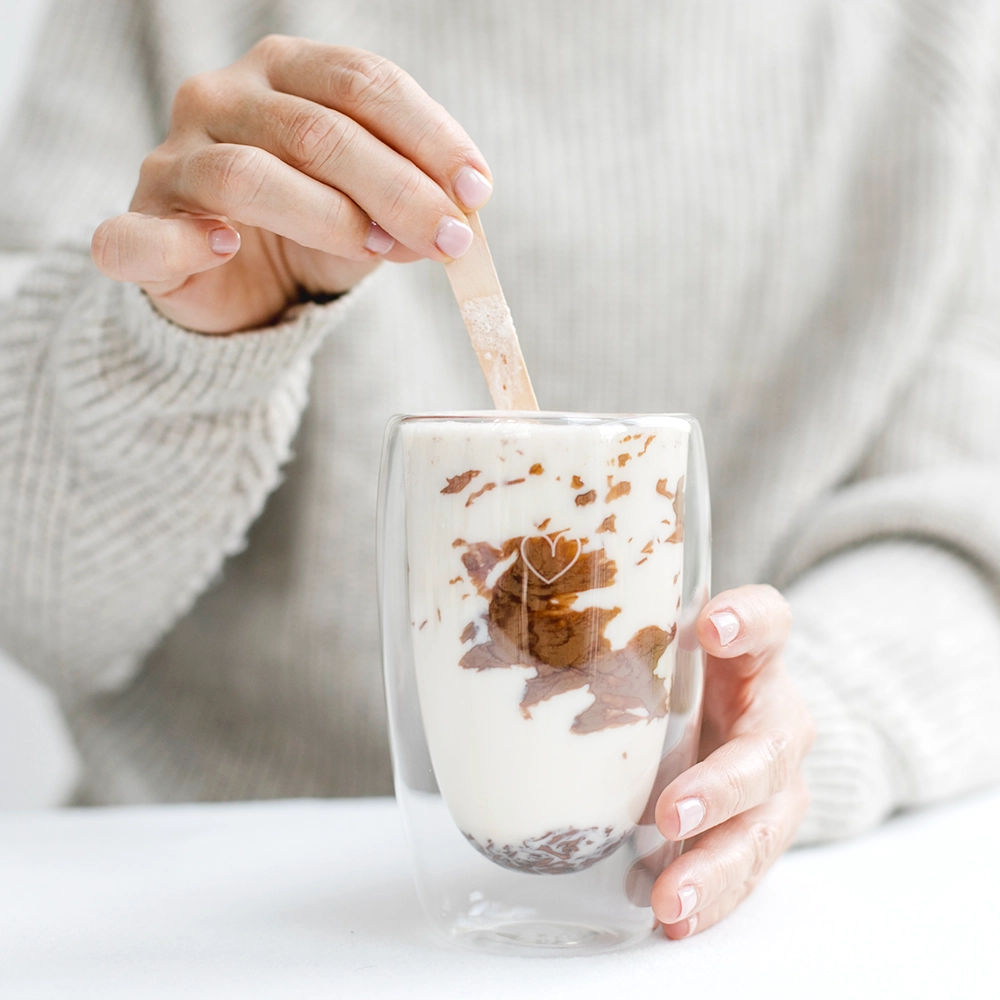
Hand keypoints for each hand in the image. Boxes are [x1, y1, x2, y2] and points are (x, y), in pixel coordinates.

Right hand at [91, 36, 492, 332]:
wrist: (236, 288)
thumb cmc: (310, 232)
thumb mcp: (370, 211)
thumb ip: (406, 205)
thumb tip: (457, 224)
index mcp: (284, 73)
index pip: (363, 83)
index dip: (429, 136)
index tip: (477, 191)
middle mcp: (221, 98)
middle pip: (318, 130)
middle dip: (398, 188)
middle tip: (450, 239)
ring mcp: (174, 159)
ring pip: (249, 176)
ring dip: (329, 219)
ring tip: (379, 252)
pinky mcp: (141, 223)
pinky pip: (147, 233)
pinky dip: (190, 243)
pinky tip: (231, 249)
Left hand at [650, 585, 814, 937]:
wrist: (736, 710)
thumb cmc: (681, 670)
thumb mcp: (660, 643)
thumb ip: (615, 635)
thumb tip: (502, 644)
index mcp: (753, 654)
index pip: (767, 621)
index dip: (745, 621)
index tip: (709, 628)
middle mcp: (775, 714)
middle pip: (768, 748)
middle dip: (721, 787)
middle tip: (670, 813)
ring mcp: (777, 779)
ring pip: (762, 826)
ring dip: (715, 867)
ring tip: (668, 900)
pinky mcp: (765, 827)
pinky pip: (745, 870)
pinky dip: (711, 897)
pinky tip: (671, 918)